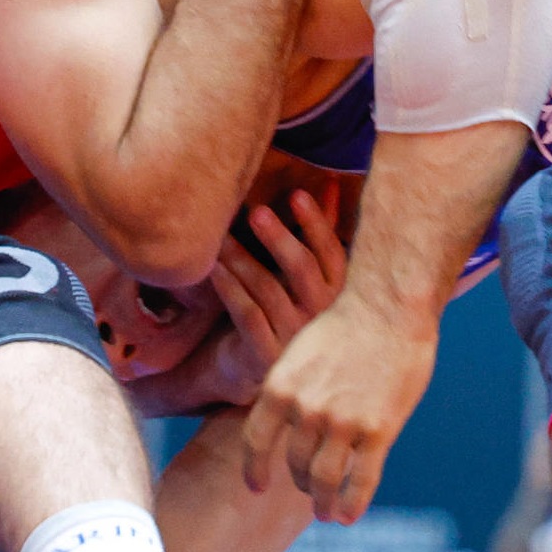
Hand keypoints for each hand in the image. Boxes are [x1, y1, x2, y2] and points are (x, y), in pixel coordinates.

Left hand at [201, 190, 346, 406]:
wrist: (260, 368)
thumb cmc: (286, 308)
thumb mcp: (306, 272)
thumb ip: (319, 232)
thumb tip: (332, 182)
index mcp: (337, 293)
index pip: (333, 253)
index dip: (317, 223)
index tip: (296, 194)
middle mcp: (320, 316)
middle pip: (302, 270)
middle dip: (279, 238)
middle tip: (255, 211)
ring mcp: (294, 337)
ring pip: (268, 290)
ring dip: (242, 258)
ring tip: (221, 237)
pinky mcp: (266, 354)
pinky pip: (246, 314)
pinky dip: (229, 288)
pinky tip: (213, 268)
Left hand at [241, 293, 436, 523]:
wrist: (386, 309)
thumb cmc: (344, 327)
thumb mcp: (299, 354)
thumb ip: (290, 392)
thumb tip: (284, 423)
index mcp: (279, 388)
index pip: (256, 442)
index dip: (255, 469)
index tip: (256, 487)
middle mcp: (305, 410)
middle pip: (295, 464)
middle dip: (302, 482)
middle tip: (310, 490)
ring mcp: (342, 423)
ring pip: (325, 479)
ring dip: (324, 502)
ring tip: (326, 513)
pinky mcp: (378, 430)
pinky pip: (362, 480)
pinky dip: (353, 504)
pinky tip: (349, 516)